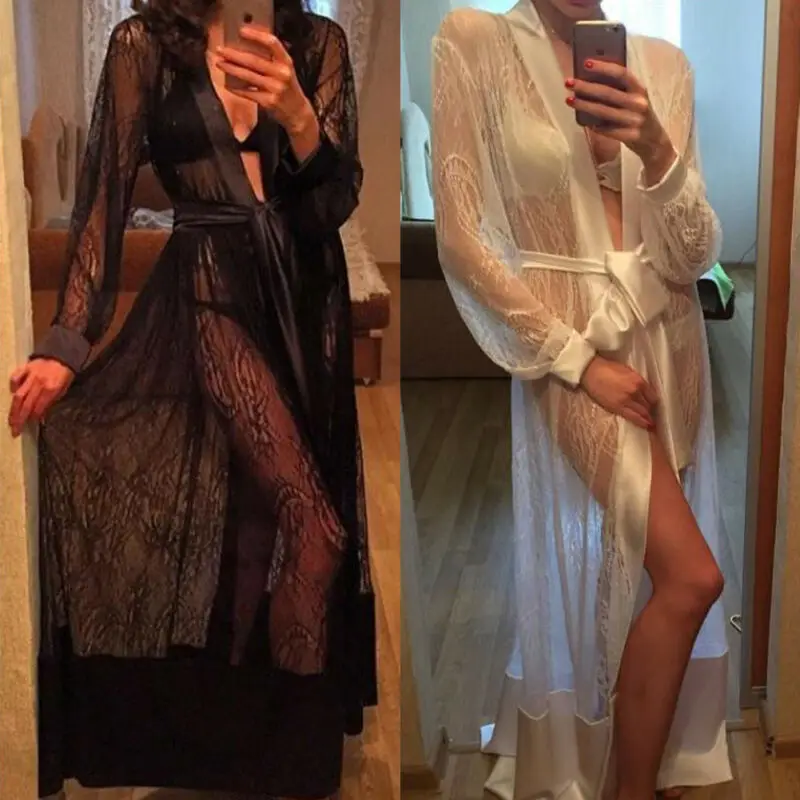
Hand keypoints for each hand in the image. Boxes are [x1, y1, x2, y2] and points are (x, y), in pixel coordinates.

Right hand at [7, 359, 73, 437]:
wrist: (62, 356)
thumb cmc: (64, 374)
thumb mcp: (63, 390)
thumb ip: (51, 402)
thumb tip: (41, 416)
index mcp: (51, 389)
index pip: (38, 408)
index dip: (33, 418)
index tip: (29, 425)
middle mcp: (39, 383)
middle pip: (26, 404)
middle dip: (20, 419)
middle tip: (15, 430)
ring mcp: (31, 375)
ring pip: (18, 395)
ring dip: (13, 410)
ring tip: (11, 421)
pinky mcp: (25, 368)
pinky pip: (15, 377)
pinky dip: (12, 386)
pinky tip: (12, 393)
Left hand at [216, 27, 319, 149]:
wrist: (298, 112)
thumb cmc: (287, 88)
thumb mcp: (285, 70)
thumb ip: (271, 59)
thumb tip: (246, 46)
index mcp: (286, 62)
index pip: (272, 43)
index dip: (256, 35)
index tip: (241, 31)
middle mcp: (282, 74)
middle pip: (254, 60)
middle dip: (234, 55)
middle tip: (220, 50)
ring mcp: (275, 88)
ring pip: (248, 76)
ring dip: (231, 69)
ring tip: (220, 64)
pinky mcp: (269, 102)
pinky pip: (248, 93)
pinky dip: (236, 88)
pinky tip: (228, 84)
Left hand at [567, 60, 676, 183]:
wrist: (655, 141)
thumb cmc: (638, 115)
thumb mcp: (635, 99)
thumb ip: (620, 90)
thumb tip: (591, 80)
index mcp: (640, 89)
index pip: (622, 73)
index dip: (604, 67)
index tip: (586, 63)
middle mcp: (639, 103)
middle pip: (608, 93)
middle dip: (585, 87)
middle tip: (568, 83)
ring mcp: (635, 120)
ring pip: (604, 112)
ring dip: (584, 105)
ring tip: (569, 100)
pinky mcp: (630, 136)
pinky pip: (606, 130)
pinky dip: (593, 126)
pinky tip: (583, 122)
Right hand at [580, 355, 657, 430]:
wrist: (591, 372)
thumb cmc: (607, 368)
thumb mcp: (627, 371)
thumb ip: (637, 381)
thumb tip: (643, 391)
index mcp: (638, 381)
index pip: (653, 396)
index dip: (653, 401)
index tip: (653, 405)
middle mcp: (635, 392)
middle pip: (648, 405)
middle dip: (651, 411)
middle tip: (653, 415)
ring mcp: (626, 401)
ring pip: (642, 413)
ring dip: (648, 418)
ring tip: (652, 424)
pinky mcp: (617, 408)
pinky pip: (632, 417)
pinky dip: (641, 422)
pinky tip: (646, 426)